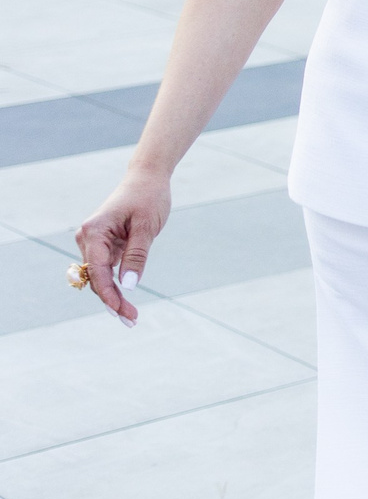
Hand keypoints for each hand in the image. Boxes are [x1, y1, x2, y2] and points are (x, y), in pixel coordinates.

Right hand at [75, 166, 172, 324]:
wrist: (147, 178)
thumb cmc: (149, 198)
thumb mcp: (147, 227)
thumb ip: (137, 256)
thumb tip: (127, 285)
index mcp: (94, 231)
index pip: (97, 270)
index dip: (108, 294)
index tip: (120, 312)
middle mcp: (87, 237)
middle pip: (96, 277)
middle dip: (112, 300)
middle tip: (131, 320)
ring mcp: (94, 242)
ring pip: (100, 276)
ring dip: (113, 295)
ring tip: (131, 316)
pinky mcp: (103, 244)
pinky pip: (106, 269)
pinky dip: (115, 284)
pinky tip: (125, 300)